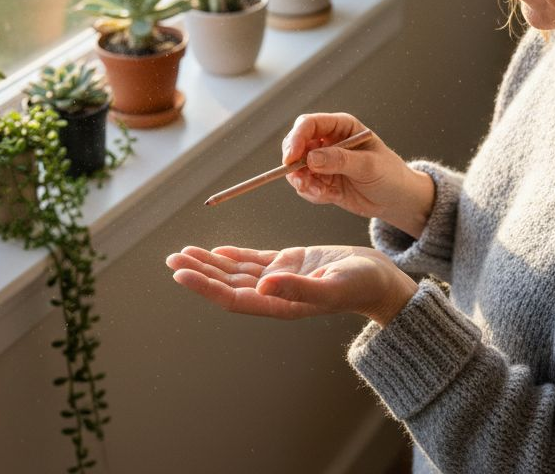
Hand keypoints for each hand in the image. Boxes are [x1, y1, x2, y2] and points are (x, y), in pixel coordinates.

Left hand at [166, 244, 418, 325]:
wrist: (381, 280)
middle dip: (199, 272)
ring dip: (210, 263)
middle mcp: (275, 293)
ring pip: (237, 271)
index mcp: (281, 304)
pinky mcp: (290, 264)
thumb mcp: (332, 284)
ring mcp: (281, 278)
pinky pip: (255, 260)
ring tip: (183, 253)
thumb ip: (298, 287)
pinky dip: (234, 255)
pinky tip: (216, 250)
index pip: (233, 297)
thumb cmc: (361, 285)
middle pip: (228, 283)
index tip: (181, 274)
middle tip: (172, 259)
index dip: (205, 287)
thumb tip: (264, 284)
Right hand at [282, 113, 433, 238]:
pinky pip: (305, 185)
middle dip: (294, 163)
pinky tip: (329, 197)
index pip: (309, 124)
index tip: (292, 157)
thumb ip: (340, 160)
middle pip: (296, 144)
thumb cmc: (389, 174)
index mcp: (341, 126)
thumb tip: (311, 158)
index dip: (296, 138)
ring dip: (303, 182)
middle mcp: (328, 141)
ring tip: (321, 192)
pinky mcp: (322, 180)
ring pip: (296, 167)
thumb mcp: (369, 165)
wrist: (396, 199)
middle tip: (301, 180)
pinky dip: (312, 193)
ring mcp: (323, 161)